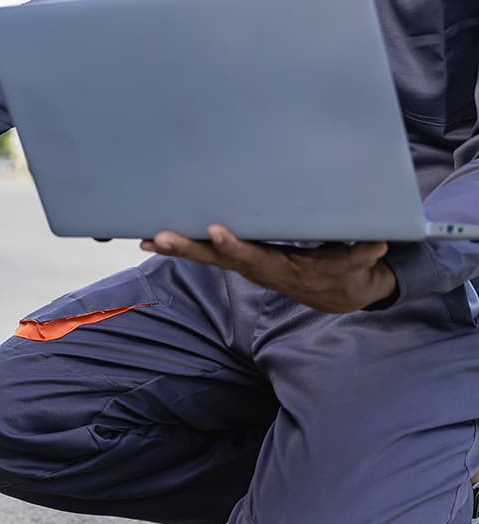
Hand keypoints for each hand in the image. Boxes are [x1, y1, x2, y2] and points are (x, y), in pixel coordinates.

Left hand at [141, 225, 398, 312]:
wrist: (338, 293)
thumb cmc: (347, 272)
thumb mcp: (359, 265)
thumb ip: (363, 256)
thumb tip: (377, 243)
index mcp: (281, 268)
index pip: (254, 256)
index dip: (235, 246)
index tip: (216, 231)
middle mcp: (257, 269)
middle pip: (218, 259)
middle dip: (188, 248)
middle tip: (159, 237)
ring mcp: (246, 266)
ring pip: (206, 257)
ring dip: (176, 248)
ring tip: (145, 239)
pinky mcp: (240, 261)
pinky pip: (207, 254)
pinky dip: (181, 247)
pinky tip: (153, 240)